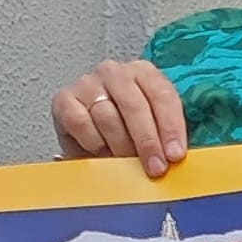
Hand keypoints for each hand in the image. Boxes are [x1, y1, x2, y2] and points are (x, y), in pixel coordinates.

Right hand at [54, 59, 186, 171]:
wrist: (90, 136)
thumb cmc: (128, 131)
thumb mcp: (154, 129)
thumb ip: (166, 138)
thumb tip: (177, 158)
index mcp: (145, 74)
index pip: (163, 96)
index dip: (171, 128)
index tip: (175, 155)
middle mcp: (115, 73)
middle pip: (135, 106)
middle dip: (147, 141)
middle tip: (155, 168)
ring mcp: (88, 83)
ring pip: (108, 116)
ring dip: (121, 146)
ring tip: (128, 165)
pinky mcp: (64, 99)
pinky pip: (81, 123)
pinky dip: (94, 143)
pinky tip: (103, 154)